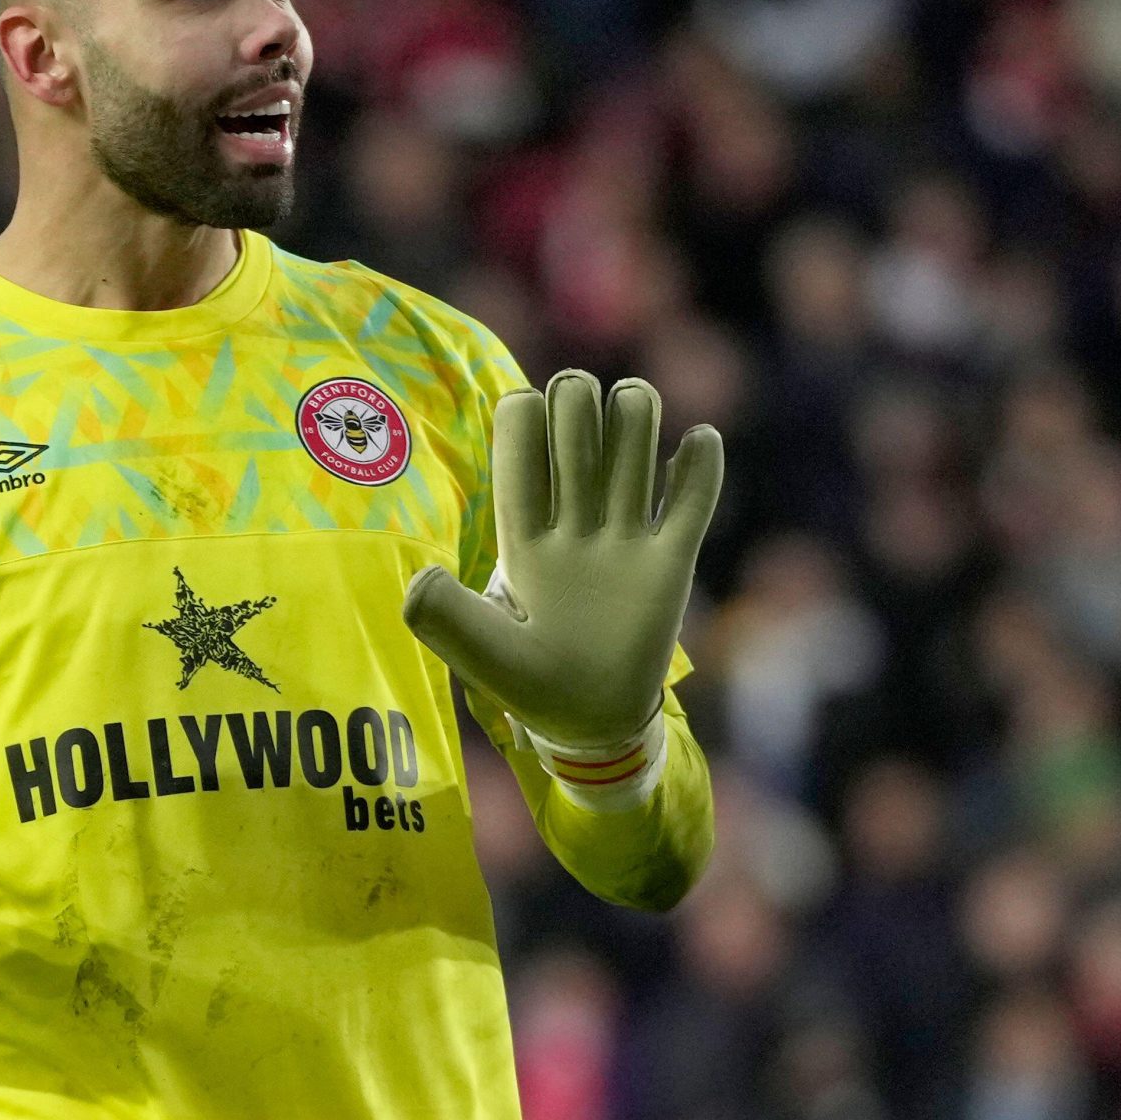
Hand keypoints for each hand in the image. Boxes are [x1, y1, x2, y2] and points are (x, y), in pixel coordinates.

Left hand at [401, 371, 722, 798]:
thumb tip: (419, 577)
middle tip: (587, 423)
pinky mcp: (672, 561)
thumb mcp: (482, 655)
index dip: (524, 413)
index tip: (531, 421)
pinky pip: (694, 497)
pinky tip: (699, 444)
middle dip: (579, 397)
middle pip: (578, 418)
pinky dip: (701, 461)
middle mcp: (573, 517)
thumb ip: (445, 618)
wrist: (592, 722)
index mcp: (522, 529)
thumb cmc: (529, 685)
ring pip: (633, 438)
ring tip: (636, 419)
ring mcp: (625, 535)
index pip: (519, 436)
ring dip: (637, 409)